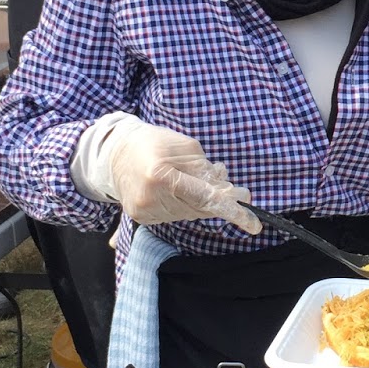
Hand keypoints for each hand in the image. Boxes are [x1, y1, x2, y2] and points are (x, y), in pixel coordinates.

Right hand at [103, 116, 259, 232]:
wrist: (115, 153)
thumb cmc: (155, 143)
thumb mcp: (186, 147)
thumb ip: (208, 170)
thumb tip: (229, 192)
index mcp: (161, 174)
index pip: (204, 197)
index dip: (231, 209)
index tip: (253, 224)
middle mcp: (151, 197)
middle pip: (200, 208)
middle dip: (220, 201)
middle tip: (239, 193)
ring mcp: (145, 211)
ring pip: (190, 214)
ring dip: (201, 202)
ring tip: (193, 182)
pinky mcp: (142, 218)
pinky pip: (175, 216)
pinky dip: (185, 205)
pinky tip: (178, 191)